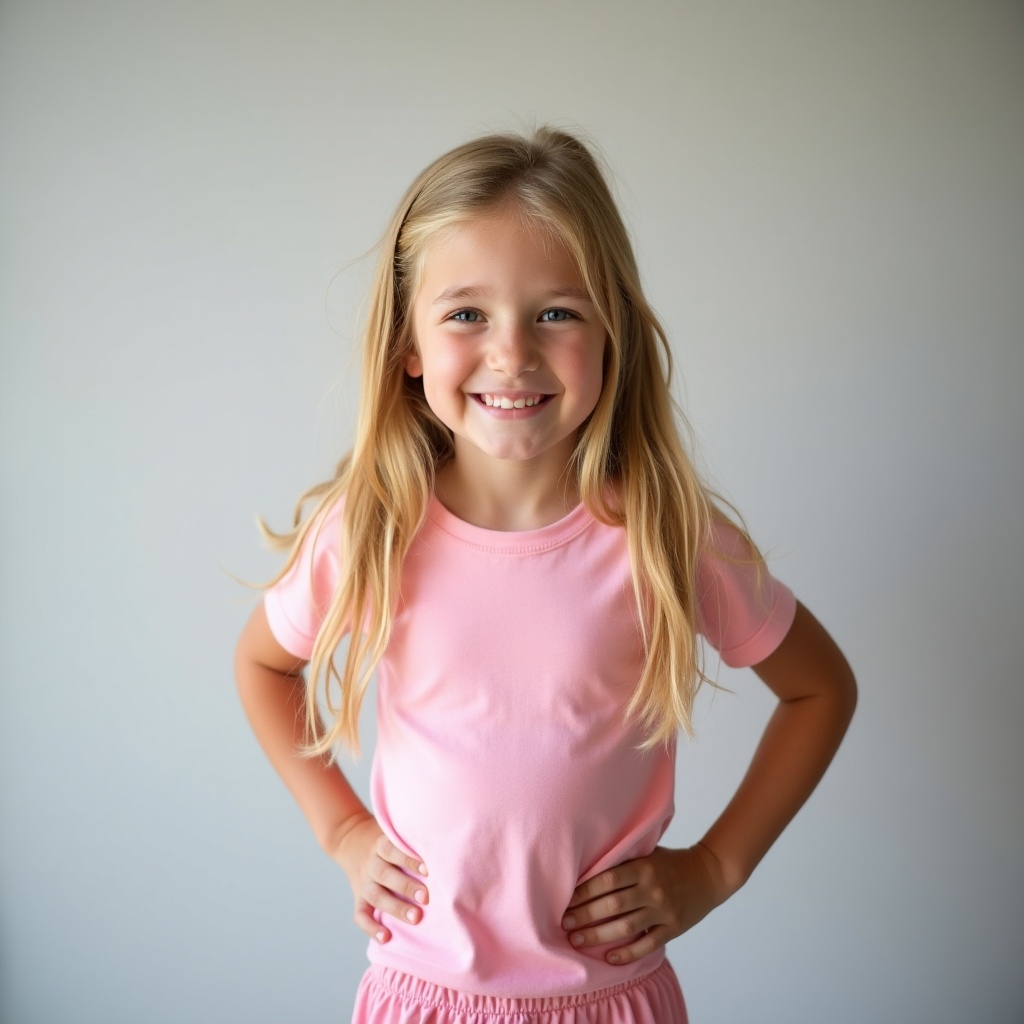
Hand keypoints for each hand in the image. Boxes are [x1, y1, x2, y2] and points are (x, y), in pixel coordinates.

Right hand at [330, 814, 428, 943]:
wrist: (352, 842)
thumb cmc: (390, 843)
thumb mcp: (396, 834)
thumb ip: (413, 842)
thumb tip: (448, 849)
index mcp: (380, 846)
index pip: (392, 850)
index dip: (408, 859)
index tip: (427, 869)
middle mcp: (371, 864)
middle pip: (385, 874)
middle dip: (406, 886)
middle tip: (426, 897)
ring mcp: (363, 883)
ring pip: (375, 895)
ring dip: (395, 907)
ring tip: (416, 918)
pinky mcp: (358, 900)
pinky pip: (360, 915)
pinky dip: (371, 928)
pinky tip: (386, 938)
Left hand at [562, 844, 729, 964]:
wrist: (709, 873)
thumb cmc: (670, 862)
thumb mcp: (648, 854)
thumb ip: (624, 861)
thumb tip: (586, 869)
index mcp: (643, 867)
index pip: (607, 879)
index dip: (584, 891)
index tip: (565, 900)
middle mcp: (652, 889)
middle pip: (612, 904)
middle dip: (585, 915)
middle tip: (565, 923)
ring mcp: (663, 910)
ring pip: (626, 927)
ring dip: (598, 935)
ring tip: (577, 941)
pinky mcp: (673, 928)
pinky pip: (647, 944)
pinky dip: (628, 953)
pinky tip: (609, 958)